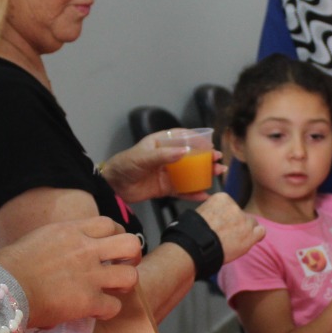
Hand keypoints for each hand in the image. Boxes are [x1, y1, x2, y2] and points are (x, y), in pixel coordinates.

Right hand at [0, 216, 141, 325]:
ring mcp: (89, 275)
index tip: (111, 247)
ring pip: (130, 276)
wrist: (1, 288)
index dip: (116, 235)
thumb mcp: (36, 240)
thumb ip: (57, 244)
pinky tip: (95, 312)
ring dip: (124, 284)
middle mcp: (85, 249)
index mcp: (71, 231)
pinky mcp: (87, 301)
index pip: (109, 224)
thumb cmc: (6, 266)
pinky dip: (108, 312)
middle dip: (132, 257)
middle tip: (123, 266)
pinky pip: (114, 307)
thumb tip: (58, 254)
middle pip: (130, 243)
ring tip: (113, 291)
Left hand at [101, 132, 224, 202]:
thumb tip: (185, 152)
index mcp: (161, 143)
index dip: (198, 139)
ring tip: (218, 174)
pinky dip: (193, 193)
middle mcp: (167, 157)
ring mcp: (167, 173)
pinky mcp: (165, 189)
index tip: (210, 144)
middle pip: (191, 156)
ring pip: (190, 173)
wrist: (113, 186)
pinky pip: (182, 190)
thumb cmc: (125, 164)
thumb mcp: (143, 157)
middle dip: (206, 158)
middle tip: (219, 161)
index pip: (183, 137)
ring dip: (204, 175)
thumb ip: (164, 155)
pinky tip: (204, 195)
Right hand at [186, 192, 264, 263]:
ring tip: (233, 240)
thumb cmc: (194, 233)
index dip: (227, 216)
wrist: (196, 246)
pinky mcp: (250, 234)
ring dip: (244, 230)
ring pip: (251, 223)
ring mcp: (243, 220)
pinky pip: (261, 231)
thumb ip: (215, 209)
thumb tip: (219, 213)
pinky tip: (248, 241)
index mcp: (222, 198)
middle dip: (236, 223)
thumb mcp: (201, 211)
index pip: (231, 205)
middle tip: (226, 234)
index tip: (220, 224)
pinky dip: (256, 236)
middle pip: (241, 214)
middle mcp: (235, 206)